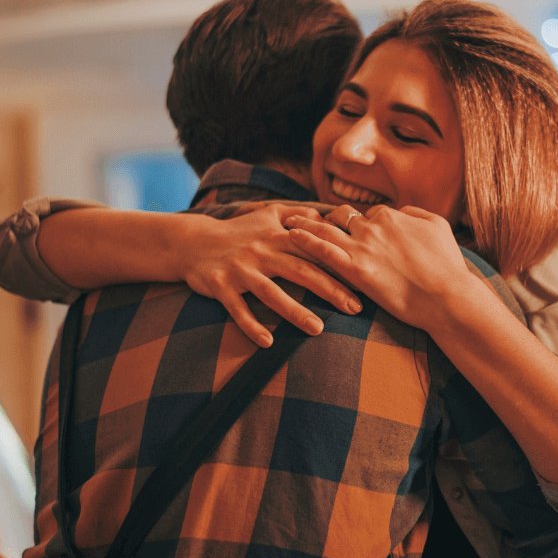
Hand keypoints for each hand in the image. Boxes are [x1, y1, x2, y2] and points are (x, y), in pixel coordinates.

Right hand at [183, 204, 361, 346]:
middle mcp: (261, 252)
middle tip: (355, 309)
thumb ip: (298, 214)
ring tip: (318, 329)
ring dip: (295, 312)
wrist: (192, 241)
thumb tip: (330, 217)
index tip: (365, 279)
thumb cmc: (237, 231)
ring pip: (272, 293)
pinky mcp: (220, 286)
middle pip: (301, 271)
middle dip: (331, 290)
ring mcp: (240, 270)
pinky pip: (237, 309)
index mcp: (277, 236)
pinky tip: (268, 343)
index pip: (315, 251)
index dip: (341, 264)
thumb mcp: (267, 214)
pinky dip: (251, 325)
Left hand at [285, 204, 471, 328]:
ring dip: (306, 222)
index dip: (361, 221)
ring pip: (326, 228)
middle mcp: (374, 227)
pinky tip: (291, 235)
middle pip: (343, 216)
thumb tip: (403, 211)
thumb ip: (417, 214)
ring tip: (288, 220)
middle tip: (310, 218)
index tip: (352, 227)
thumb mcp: (439, 226)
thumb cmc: (447, 266)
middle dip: (327, 217)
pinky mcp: (355, 270)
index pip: (370, 213)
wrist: (447, 297)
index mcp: (393, 216)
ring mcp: (362, 247)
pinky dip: (305, 239)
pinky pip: (323, 249)